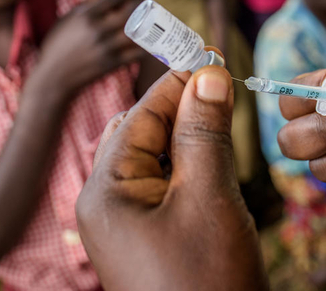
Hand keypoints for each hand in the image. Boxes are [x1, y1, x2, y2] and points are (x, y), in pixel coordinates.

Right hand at [31, 0, 142, 96]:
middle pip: (131, 12)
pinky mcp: (111, 63)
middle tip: (147, 8)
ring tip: (151, 24)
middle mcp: (98, 29)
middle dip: (143, 7)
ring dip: (147, 26)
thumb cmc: (56, 47)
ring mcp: (106, 47)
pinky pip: (136, 53)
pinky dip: (144, 47)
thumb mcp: (65, 21)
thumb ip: (83, 7)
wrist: (53, 77)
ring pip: (137, 32)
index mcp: (86, 15)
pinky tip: (146, 44)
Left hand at [76, 62, 268, 290]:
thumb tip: (207, 76)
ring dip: (185, 139)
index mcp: (105, 189)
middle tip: (221, 88)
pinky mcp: (142, 242)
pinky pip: (160, 190)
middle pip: (140, 134)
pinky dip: (185, 170)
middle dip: (179, 109)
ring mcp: (122, 227)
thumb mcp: (208, 197)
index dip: (176, 83)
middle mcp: (104, 204)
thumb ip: (204, 132)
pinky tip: (210, 166)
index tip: (210, 58)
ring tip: (220, 124)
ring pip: (152, 161)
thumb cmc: (207, 281)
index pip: (140, 116)